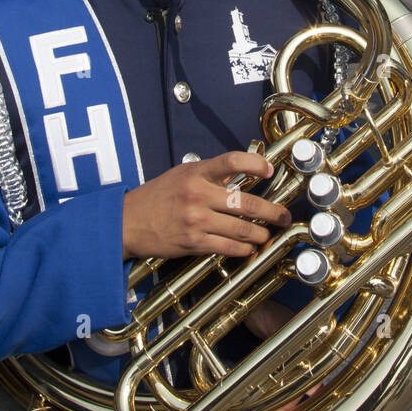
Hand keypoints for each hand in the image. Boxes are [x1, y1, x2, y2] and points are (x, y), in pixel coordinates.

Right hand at [122, 151, 290, 259]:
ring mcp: (197, 221)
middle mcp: (198, 195)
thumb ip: (210, 175)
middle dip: (272, 212)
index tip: (269, 170)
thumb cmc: (155, 197)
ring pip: (242, 229)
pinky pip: (228, 247)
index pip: (232, 161)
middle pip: (246, 203)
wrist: (128, 222)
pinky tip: (249, 248)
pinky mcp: (194, 242)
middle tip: (283, 216)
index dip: (256, 164)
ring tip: (268, 234)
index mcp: (196, 173)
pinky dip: (244, 249)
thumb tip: (240, 175)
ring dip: (261, 234)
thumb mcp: (181, 174)